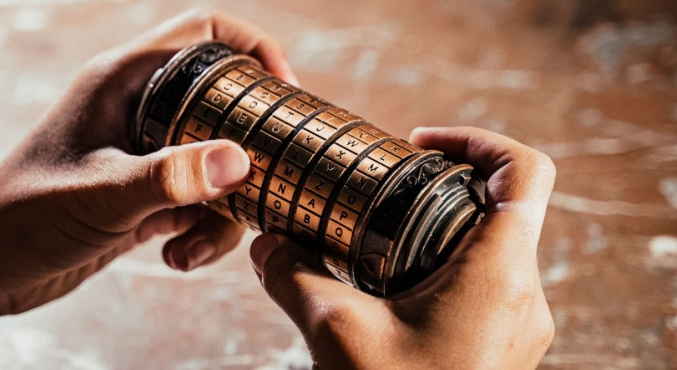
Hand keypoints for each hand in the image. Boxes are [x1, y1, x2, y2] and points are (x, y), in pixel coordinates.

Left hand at [0, 9, 297, 368]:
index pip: (202, 34)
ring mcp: (145, 152)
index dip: (252, 49)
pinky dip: (202, 230)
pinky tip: (178, 254)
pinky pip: (198, 200)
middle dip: (247, 148)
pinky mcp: (146, 193)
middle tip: (266, 181)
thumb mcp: (103, 194)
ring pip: (216, 163)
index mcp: (123, 81)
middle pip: (222, 104)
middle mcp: (138, 109)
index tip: (285, 90)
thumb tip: (240, 162)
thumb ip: (170, 178)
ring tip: (192, 244)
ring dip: (222, 208)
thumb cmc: (25, 216)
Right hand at [249, 127, 555, 368]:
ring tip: (383, 238)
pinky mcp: (503, 346)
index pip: (523, 171)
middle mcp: (524, 294)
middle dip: (443, 184)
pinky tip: (392, 288)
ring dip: (441, 229)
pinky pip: (485, 285)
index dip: (476, 139)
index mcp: (499, 273)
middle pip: (503, 204)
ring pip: (493, 246)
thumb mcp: (334, 335)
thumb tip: (267, 244)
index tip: (418, 143)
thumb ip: (294, 277)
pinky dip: (443, 267)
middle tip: (388, 186)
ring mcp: (519, 323)